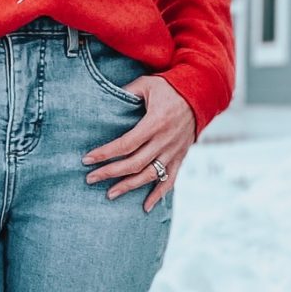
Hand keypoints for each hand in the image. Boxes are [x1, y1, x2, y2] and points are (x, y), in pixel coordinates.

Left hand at [82, 76, 196, 211]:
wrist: (202, 93)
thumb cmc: (170, 86)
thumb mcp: (147, 84)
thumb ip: (127, 92)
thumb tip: (104, 101)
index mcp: (155, 122)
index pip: (126, 144)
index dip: (106, 153)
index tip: (87, 160)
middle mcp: (165, 140)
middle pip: (134, 163)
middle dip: (110, 173)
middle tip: (90, 179)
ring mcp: (174, 151)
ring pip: (150, 175)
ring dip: (129, 187)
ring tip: (110, 194)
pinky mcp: (181, 157)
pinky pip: (170, 180)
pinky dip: (159, 195)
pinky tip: (145, 207)